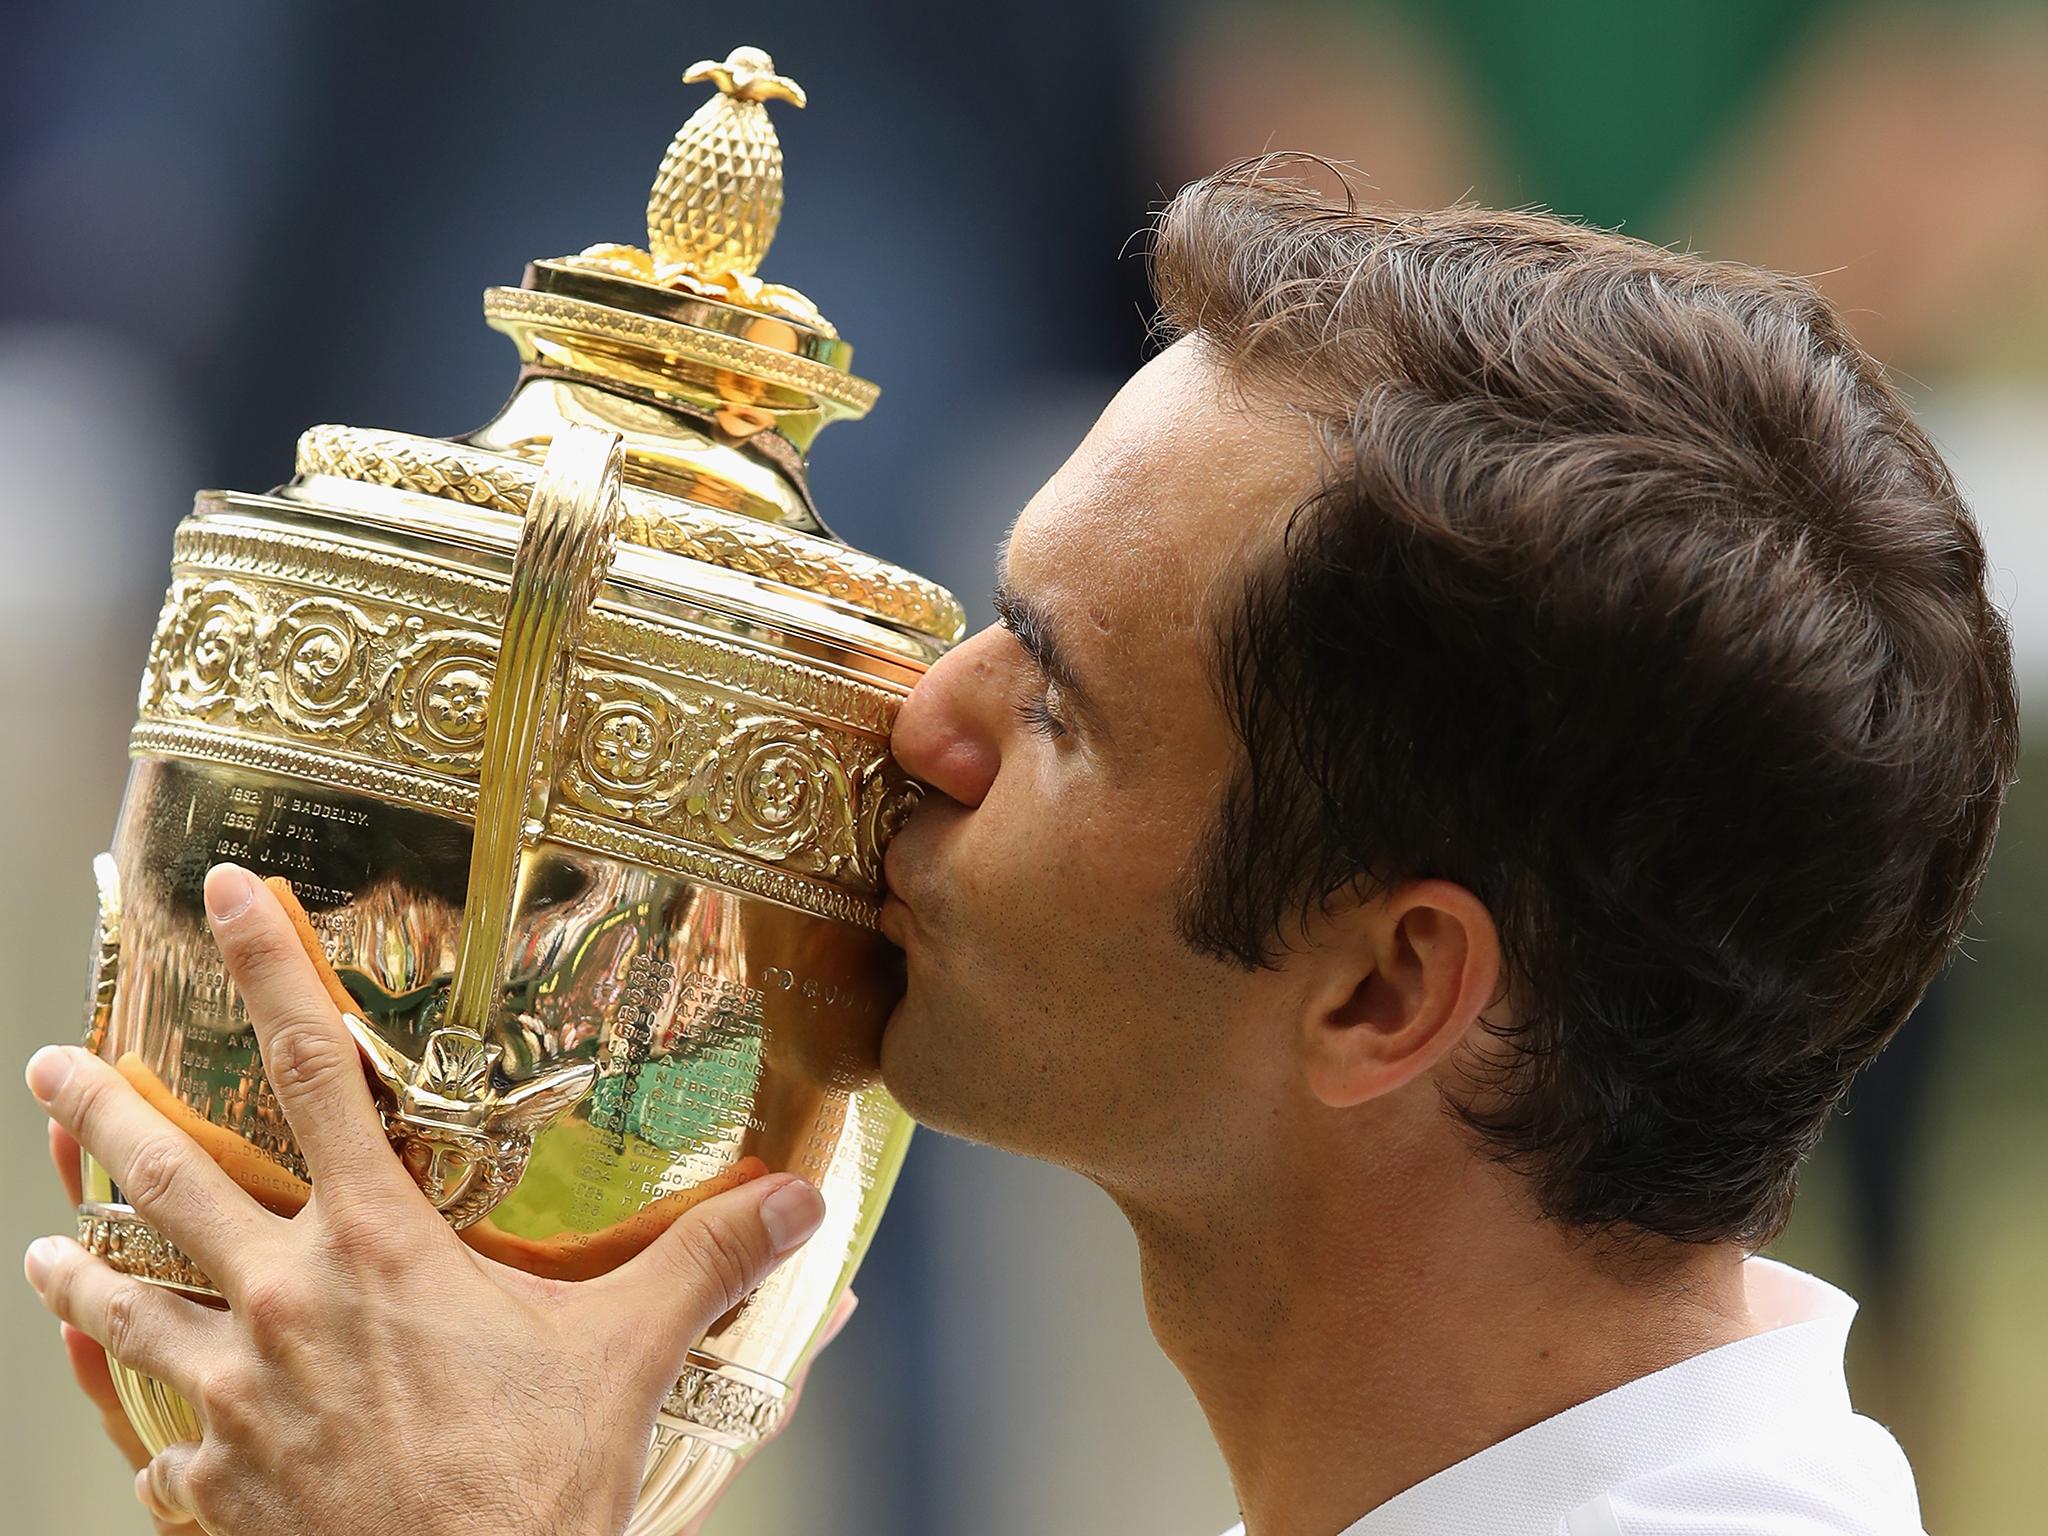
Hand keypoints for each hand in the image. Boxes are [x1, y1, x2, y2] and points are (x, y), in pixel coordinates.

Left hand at [23, 862, 828, 1535]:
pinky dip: (163, 1441)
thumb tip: (806, 1194)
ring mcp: (233, 1400)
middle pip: (174, 1181)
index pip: (316, 1072)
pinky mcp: (214, 1491)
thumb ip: (708, 1261)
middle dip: (105, 1115)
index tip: (226, 894)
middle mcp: (283, 1304)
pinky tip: (159, 1445)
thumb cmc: (533, 1486)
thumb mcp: (630, 1358)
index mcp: (378, 1247)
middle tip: (51, 1068)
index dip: (269, 970)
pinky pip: (168, 1455)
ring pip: (130, 1313)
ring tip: (42, 1252)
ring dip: (84, 1274)